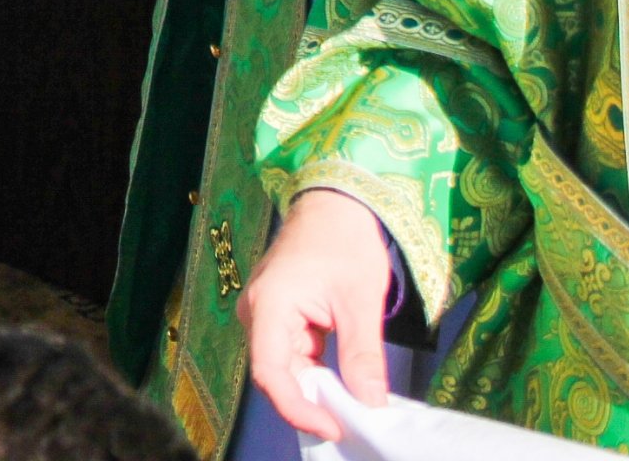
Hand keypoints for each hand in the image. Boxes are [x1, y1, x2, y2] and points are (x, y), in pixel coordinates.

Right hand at [239, 188, 395, 441]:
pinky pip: (294, 354)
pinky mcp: (279, 315)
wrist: (335, 202)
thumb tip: (371, 405)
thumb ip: (362, 355)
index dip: (298, 408)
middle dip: (311, 403)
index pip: (270, 373)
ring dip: (317, 388)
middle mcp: (257, 313)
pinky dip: (319, 372)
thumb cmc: (346, 241)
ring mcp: (265, 314)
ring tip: (352, 405)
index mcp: (269, 306)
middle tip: (350, 423)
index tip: (333, 427)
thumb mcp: (361, 300)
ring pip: (287, 367)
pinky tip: (343, 382)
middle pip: (276, 375)